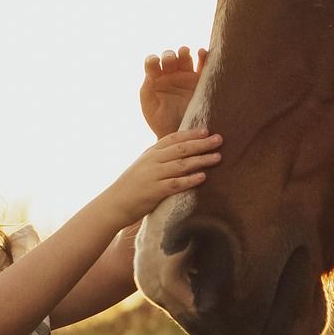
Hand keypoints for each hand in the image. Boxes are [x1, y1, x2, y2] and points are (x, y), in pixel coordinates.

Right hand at [106, 128, 222, 223]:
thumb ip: (159, 159)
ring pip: (181, 165)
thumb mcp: (144, 166)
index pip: (172, 139)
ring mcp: (154, 176)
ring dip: (201, 160)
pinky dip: (190, 180)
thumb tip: (179, 153)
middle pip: (181, 149)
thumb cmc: (132, 187)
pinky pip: (176, 184)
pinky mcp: (155, 192)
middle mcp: (152, 161)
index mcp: (150, 153)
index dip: (190, 134)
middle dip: (201, 143)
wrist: (114, 204)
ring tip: (218, 157)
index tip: (206, 130)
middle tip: (219, 139)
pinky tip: (203, 177)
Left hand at [140, 45, 208, 135]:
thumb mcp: (149, 107)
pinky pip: (203, 65)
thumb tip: (150, 74)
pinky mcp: (201, 81)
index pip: (152, 63)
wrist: (181, 136)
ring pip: (185, 57)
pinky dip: (204, 57)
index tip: (155, 63)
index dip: (153, 60)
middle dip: (169, 56)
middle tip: (170, 60)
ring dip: (183, 52)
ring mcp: (186, 76)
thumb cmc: (161, 123)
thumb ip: (147, 90)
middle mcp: (170, 75)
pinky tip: (202, 53)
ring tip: (184, 53)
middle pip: (169, 57)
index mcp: (155, 79)